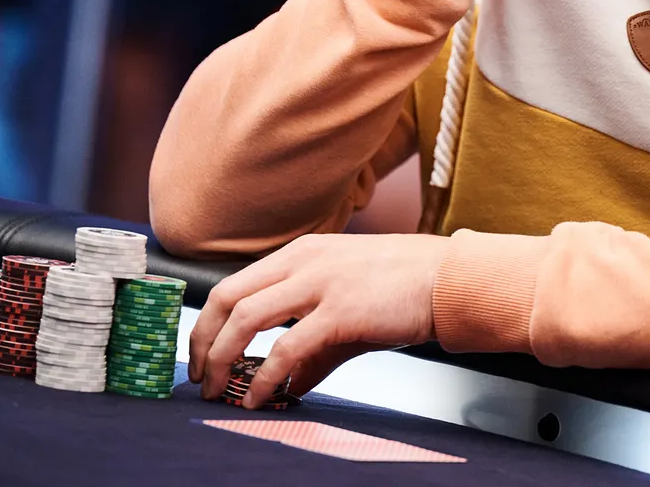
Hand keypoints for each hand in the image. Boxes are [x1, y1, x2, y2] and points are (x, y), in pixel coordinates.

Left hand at [187, 233, 447, 406]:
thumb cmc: (404, 286)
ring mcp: (320, 283)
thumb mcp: (348, 304)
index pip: (233, 284)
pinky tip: (262, 397)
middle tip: (199, 377)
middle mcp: (303, 261)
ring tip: (218, 390)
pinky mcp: (340, 311)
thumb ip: (315, 345)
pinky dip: (266, 376)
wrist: (450, 279)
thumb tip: (291, 384)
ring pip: (245, 318)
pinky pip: (286, 348)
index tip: (201, 354)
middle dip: (202, 342)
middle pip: (226, 298)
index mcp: (301, 252)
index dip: (207, 323)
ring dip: (222, 359)